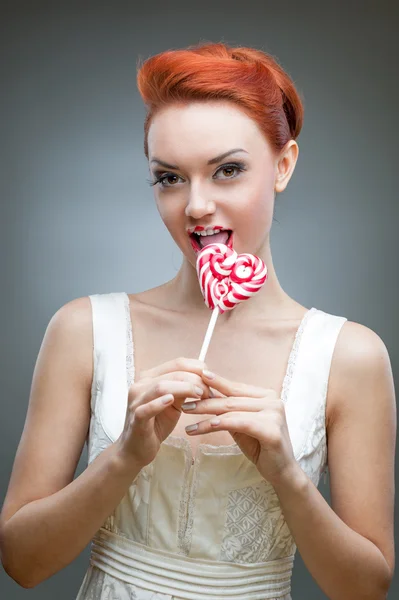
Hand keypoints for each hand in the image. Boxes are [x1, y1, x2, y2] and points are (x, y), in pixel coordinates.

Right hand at [116, 357, 211, 468]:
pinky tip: (171, 400)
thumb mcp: (174, 403)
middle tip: (209, 391)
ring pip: (161, 386)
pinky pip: (147, 408)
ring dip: (184, 388)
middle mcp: (141, 385)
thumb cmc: (156, 424)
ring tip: (199, 395)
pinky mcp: (136, 418)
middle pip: (172, 374)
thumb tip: (205, 378)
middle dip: (195, 380)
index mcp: (150, 378)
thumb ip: (184, 389)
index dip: (196, 368)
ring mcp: (136, 401)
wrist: (136, 448)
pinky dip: (159, 403)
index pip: (177, 364)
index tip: (211, 378)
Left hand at [182, 369, 298, 486]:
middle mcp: (273, 400)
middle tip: (184, 404)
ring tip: (188, 419)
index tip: (194, 379)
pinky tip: (205, 425)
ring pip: (232, 410)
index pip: (235, 388)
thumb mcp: (241, 423)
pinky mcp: (272, 430)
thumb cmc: (260, 446)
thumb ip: (229, 409)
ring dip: (206, 415)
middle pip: (231, 399)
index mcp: (266, 395)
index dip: (214, 384)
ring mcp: (274, 414)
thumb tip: (205, 394)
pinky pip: (239, 423)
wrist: (282, 471)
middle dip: (204, 401)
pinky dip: (220, 423)